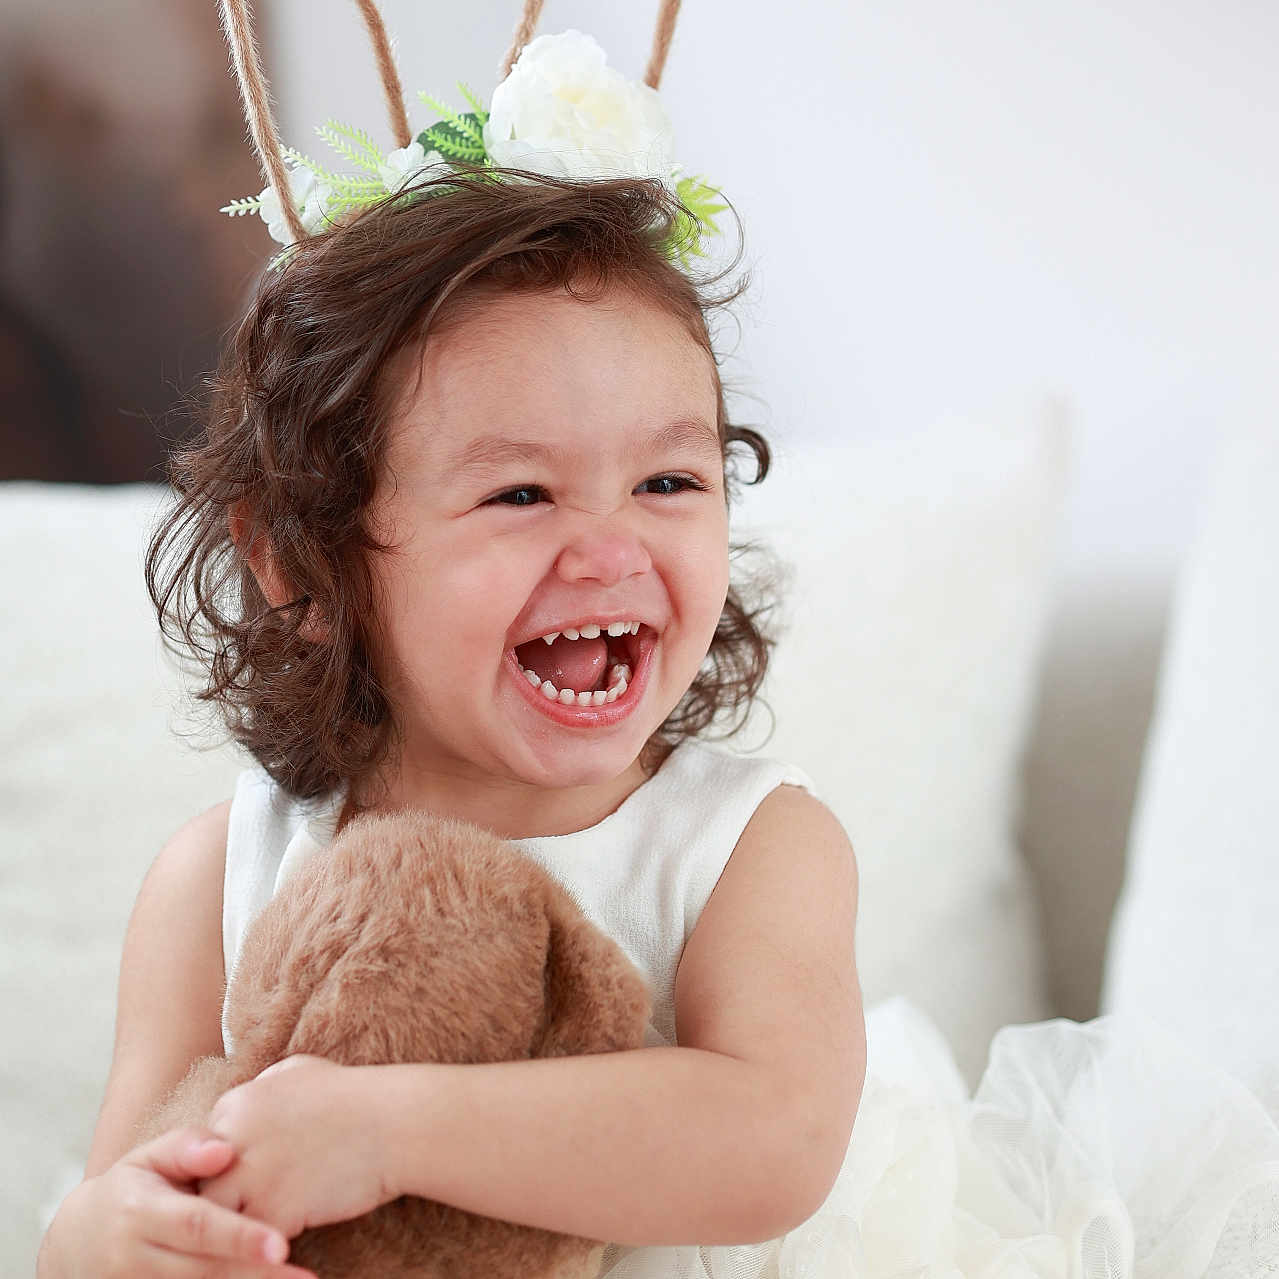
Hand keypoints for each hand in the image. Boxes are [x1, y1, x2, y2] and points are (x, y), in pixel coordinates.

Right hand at [38, 1125, 314, 1277]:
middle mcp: (133, 1259)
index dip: (238, 1237)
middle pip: (203, 1272)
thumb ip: (186, 1147)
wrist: (75, 1243)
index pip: (196, 1226)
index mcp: (139, 1212)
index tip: (281, 1245)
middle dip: (255, 1277)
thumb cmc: (132, 1186)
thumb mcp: (148, 1157)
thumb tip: (224, 1150)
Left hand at [197, 1054, 396, 1237]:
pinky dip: (256, 1257)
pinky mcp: (273, 1212)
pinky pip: (248, 1247)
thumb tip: (257, 1091)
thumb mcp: (304, 1071)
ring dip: (230, 1238)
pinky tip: (273, 1260)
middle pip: (202, 1187)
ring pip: (216, 1223)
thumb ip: (269, 1083)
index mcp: (239, 1104)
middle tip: (222, 1231)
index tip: (234, 1191)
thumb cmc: (360, 1096)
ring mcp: (250, 1177)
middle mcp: (233, 1138)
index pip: (201, 1151)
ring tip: (240, 1252)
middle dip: (218, 1208)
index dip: (220, 1174)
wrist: (397, 1123)